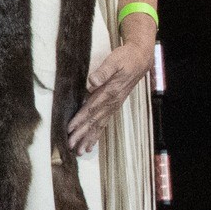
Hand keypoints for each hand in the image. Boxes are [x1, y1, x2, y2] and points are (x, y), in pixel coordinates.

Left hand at [67, 33, 153, 154]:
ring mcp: (114, 105)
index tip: (69, 130)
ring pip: (100, 124)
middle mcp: (112, 102)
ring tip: (81, 151)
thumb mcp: (114, 61)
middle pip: (94, 121)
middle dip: (82, 134)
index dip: (80, 120)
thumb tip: (92, 83)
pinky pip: (105, 122)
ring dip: (90, 138)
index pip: (91, 109)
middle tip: (71, 147)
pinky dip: (97, 133)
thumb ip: (104, 71)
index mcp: (110, 92)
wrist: (141, 59)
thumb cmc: (126, 58)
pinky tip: (92, 142)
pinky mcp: (114, 104)